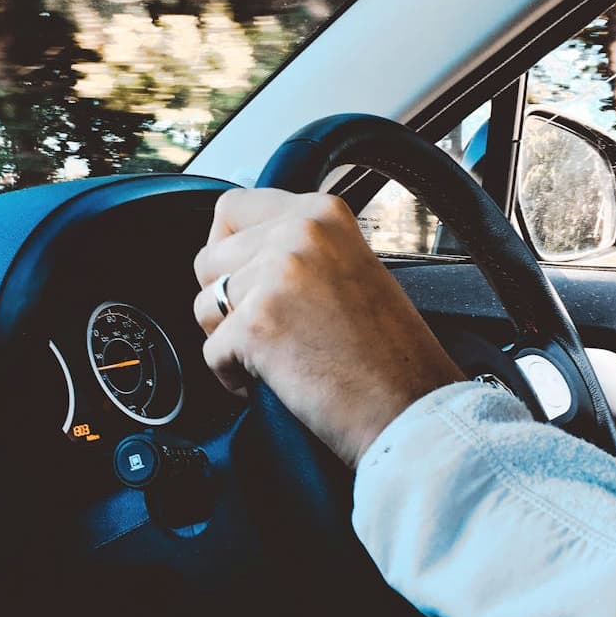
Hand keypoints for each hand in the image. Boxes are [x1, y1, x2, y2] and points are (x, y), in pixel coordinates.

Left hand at [193, 189, 464, 467]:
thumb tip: (239, 252)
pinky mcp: (256, 324)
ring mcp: (275, 276)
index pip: (232, 207)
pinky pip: (210, 352)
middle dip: (225, 300)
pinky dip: (233, 376)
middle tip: (268, 330)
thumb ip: (299, 248)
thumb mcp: (351, 267)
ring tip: (276, 357)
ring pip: (204, 305)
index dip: (226, 248)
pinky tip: (277, 381)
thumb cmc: (390, 355)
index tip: (243, 279)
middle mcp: (298, 233)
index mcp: (322, 213)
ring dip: (227, 338)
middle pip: (208, 259)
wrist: (411, 409)